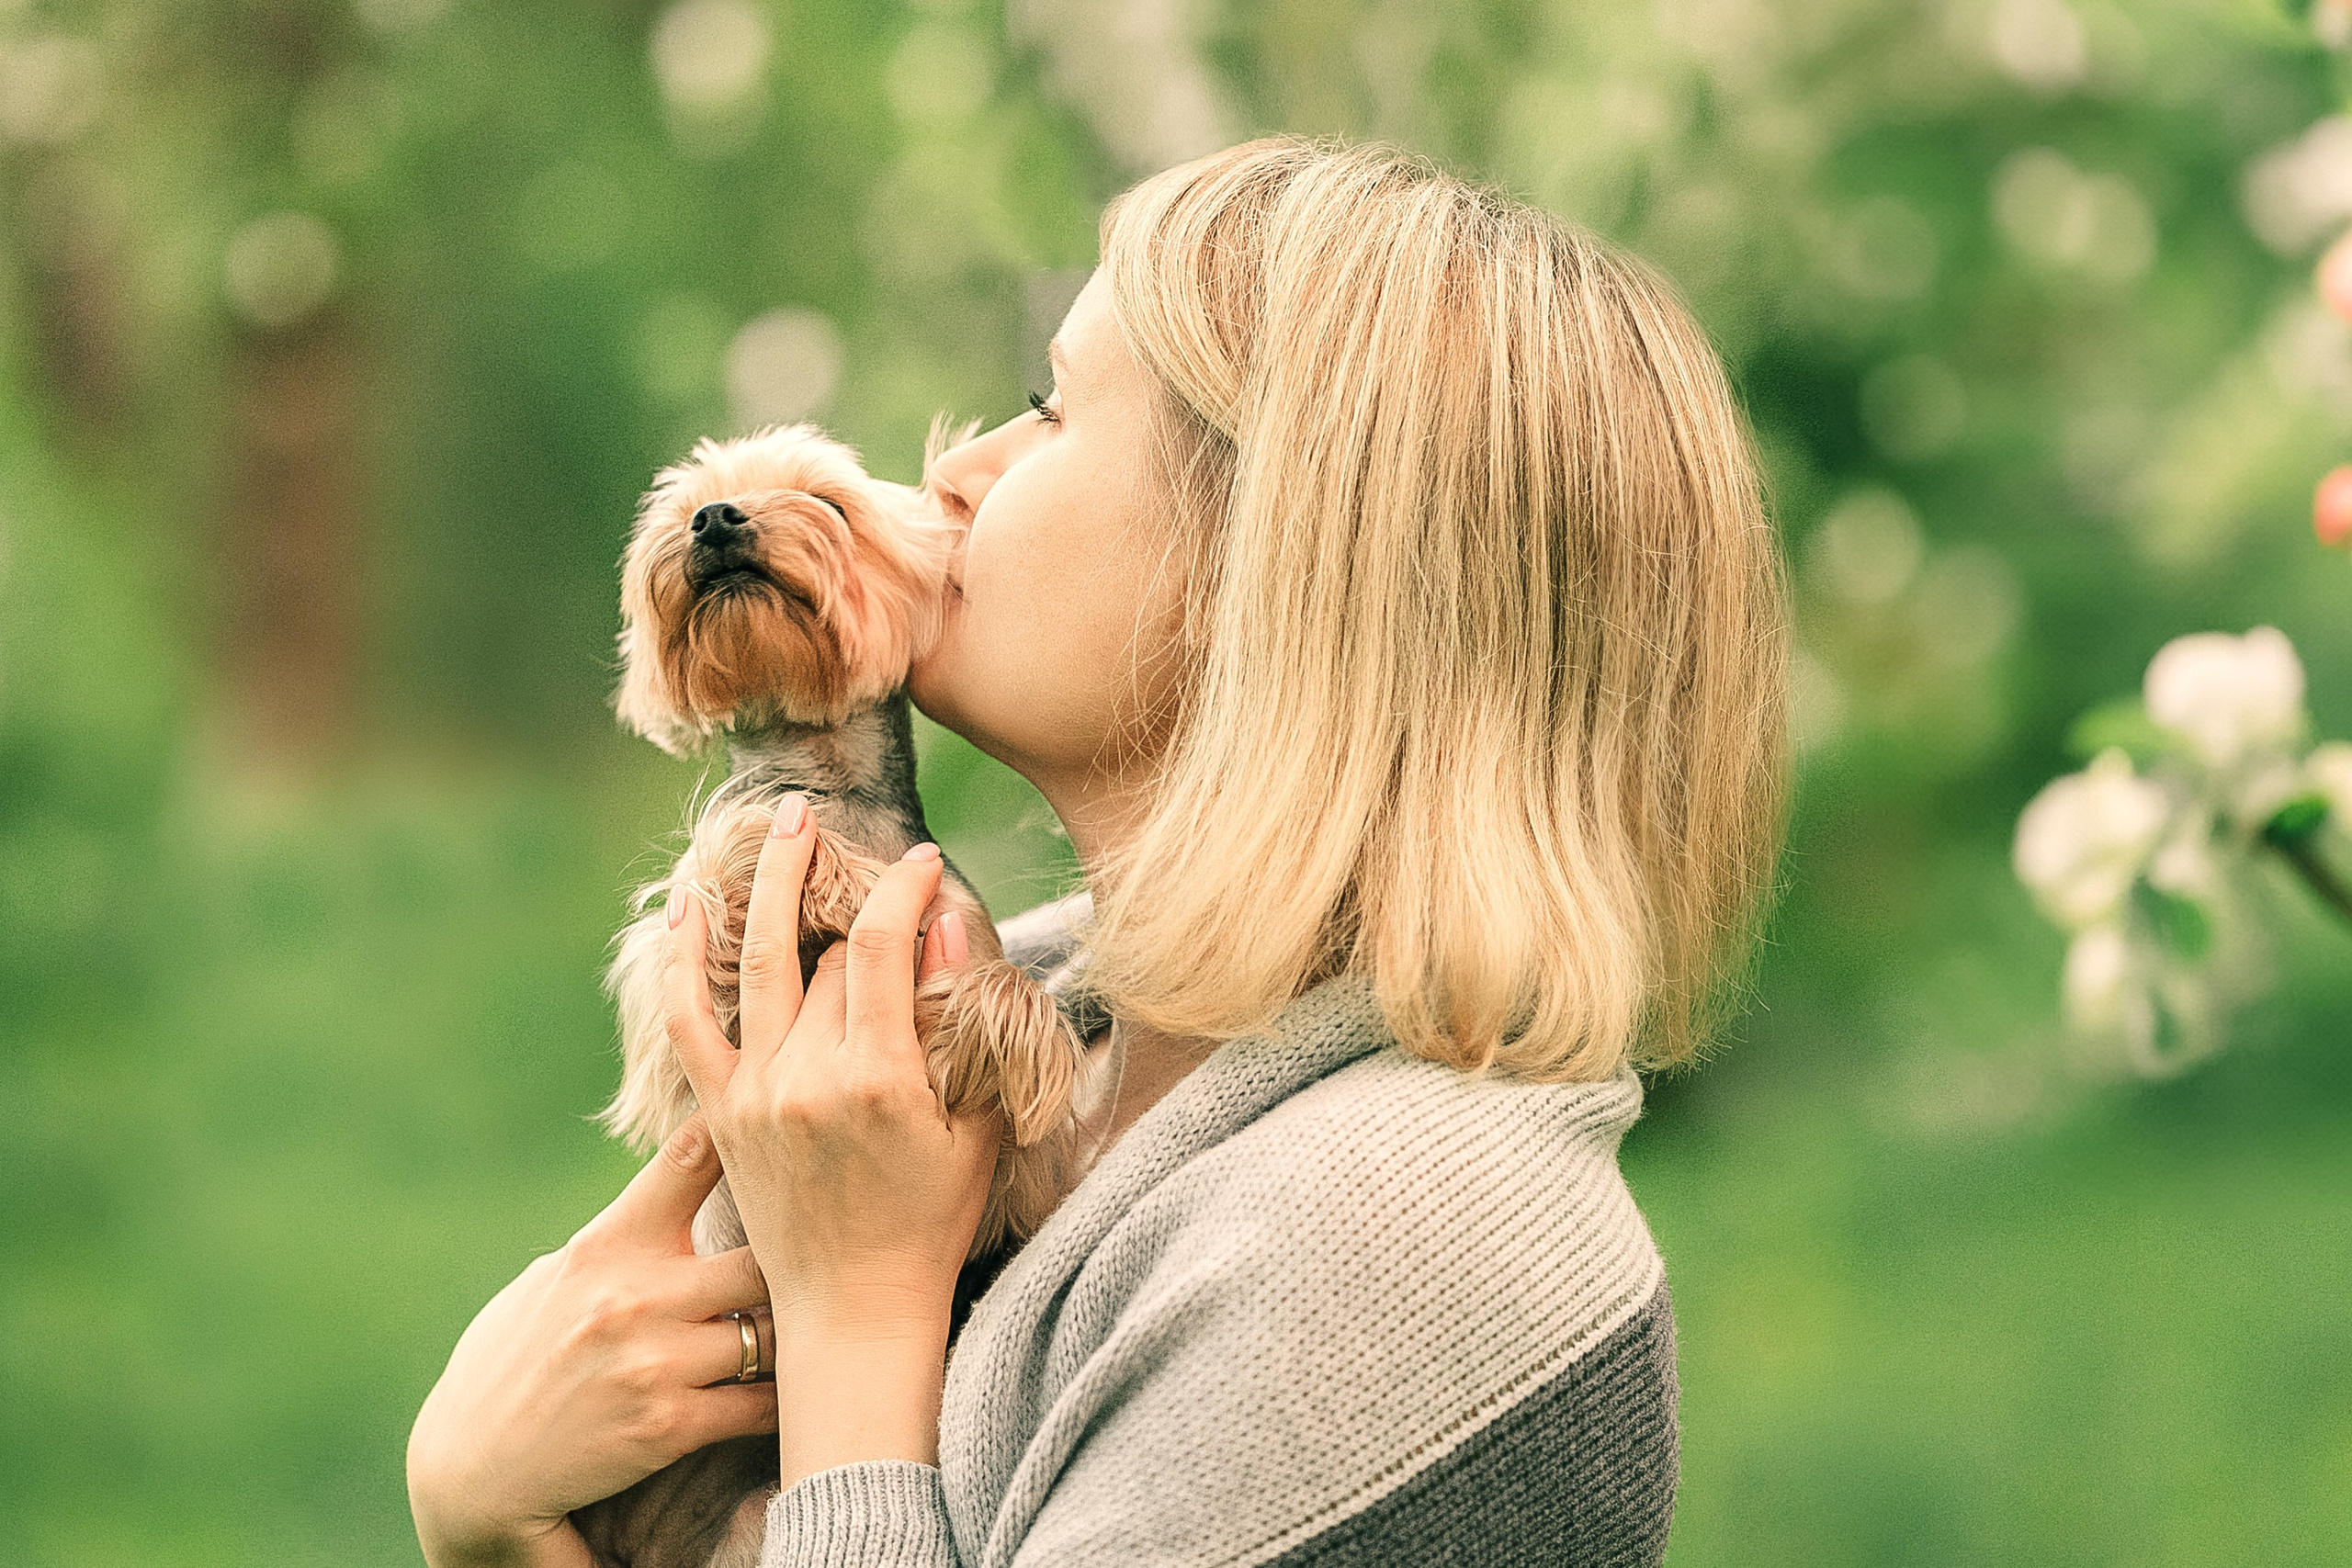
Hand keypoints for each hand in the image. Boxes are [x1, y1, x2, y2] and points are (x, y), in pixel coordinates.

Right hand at [407, 1117, 777, 1567]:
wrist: (472, 1473)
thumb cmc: (514, 1365)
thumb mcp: (555, 1282)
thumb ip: (619, 1241)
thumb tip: (678, 1185)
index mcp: (605, 1245)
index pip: (686, 1161)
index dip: (742, 1127)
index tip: (788, 1106)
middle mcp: (631, 1295)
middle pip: (761, 1253)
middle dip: (800, 1260)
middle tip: (836, 1261)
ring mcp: (652, 1361)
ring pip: (771, 1330)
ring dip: (796, 1335)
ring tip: (822, 1330)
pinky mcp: (668, 1426)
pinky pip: (759, 1403)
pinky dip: (783, 1400)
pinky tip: (796, 1394)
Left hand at [663, 795, 993, 1486]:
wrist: (852, 1310)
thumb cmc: (930, 1223)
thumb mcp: (972, 1129)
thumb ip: (964, 1030)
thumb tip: (945, 929)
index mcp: (879, 1079)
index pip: (886, 950)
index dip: (905, 893)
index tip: (924, 862)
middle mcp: (808, 1078)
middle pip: (831, 955)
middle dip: (855, 902)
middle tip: (859, 848)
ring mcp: (756, 1093)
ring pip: (762, 964)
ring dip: (770, 884)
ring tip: (785, 821)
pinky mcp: (722, 1112)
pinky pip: (689, 1021)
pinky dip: (683, 960)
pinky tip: (685, 904)